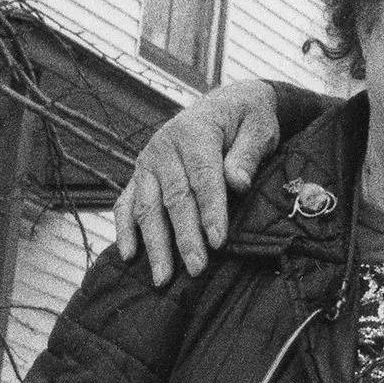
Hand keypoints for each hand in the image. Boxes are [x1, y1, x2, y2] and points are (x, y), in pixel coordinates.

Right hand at [113, 81, 280, 283]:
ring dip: (154, 244)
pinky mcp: (141, 174)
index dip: (211, 210)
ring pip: (147, 207)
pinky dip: (125, 229)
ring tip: (163, 277)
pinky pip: (126, 203)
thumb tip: (237, 182)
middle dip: (185, 237)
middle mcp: (164, 146)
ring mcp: (148, 161)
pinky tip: (129, 255)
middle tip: (197, 269)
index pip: (202, 177)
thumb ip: (247, 154)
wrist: (228, 105)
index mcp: (195, 131)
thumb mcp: (259, 128)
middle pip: (174, 197)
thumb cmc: (248, 120)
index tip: (218, 242)